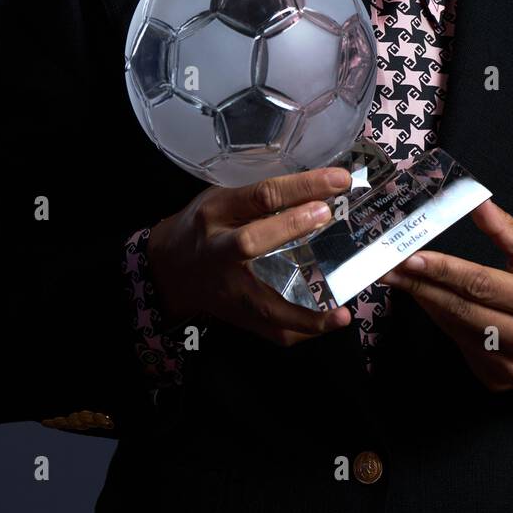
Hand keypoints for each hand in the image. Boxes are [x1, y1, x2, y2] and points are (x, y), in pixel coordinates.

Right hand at [147, 166, 352, 346]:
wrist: (171, 269)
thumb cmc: (204, 226)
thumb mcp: (224, 199)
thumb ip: (262, 197)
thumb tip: (319, 189)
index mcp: (217, 213)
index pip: (260, 195)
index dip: (300, 186)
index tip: (337, 180)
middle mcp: (218, 252)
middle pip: (250, 242)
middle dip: (289, 228)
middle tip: (326, 216)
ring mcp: (227, 290)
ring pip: (264, 303)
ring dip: (307, 314)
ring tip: (342, 313)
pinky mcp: (238, 317)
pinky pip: (273, 332)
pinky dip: (303, 330)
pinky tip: (327, 324)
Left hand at [379, 198, 512, 393]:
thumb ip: (507, 231)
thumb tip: (476, 202)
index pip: (481, 284)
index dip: (443, 271)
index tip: (411, 257)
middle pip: (460, 309)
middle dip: (419, 286)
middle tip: (387, 266)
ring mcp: (508, 366)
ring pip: (455, 328)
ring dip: (426, 301)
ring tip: (400, 278)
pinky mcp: (496, 380)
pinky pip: (460, 344)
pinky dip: (443, 321)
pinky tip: (430, 300)